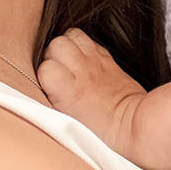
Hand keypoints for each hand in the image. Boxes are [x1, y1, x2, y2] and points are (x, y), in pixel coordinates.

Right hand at [38, 29, 148, 157]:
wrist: (133, 126)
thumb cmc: (100, 134)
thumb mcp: (66, 125)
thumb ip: (51, 106)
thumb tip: (38, 95)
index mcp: (70, 92)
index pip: (45, 68)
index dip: (45, 77)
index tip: (50, 89)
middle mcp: (82, 72)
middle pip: (56, 44)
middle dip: (53, 55)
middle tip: (58, 73)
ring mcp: (96, 62)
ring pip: (71, 35)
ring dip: (67, 46)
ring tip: (68, 63)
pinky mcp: (107, 58)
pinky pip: (88, 40)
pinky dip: (82, 47)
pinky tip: (82, 63)